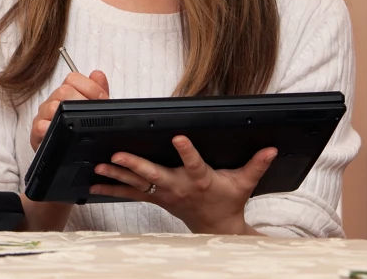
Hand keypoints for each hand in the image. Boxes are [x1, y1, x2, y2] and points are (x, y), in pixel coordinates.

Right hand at [29, 69, 109, 150]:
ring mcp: (44, 116)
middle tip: (91, 114)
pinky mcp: (37, 133)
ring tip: (78, 122)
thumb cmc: (78, 130)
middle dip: (81, 102)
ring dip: (66, 115)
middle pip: (63, 91)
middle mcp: (53, 102)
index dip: (90, 87)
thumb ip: (98, 92)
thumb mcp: (92, 111)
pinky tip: (57, 130)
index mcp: (67, 93)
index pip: (73, 79)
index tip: (102, 99)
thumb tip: (97, 74)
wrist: (65, 155)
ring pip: (52, 107)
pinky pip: (40, 126)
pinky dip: (48, 128)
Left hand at [89, 135, 276, 234]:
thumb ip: (256, 164)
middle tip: (117, 154)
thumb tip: (272, 147)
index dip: (186, 151)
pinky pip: (130, 193)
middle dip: (135, 164)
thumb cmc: (228, 201)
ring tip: (99, 166)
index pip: (193, 163)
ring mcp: (164, 194)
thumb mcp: (244, 183)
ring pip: (137, 184)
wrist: (215, 229)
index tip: (177, 137)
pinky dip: (112, 188)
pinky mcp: (155, 198)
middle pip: (154, 174)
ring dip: (117, 175)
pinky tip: (95, 182)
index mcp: (200, 179)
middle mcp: (178, 187)